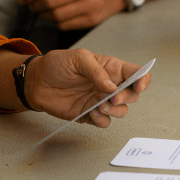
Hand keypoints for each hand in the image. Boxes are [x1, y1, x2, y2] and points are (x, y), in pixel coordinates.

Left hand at [18, 0, 125, 30]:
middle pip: (49, 1)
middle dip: (33, 5)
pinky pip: (64, 25)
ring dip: (42, 15)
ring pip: (55, 15)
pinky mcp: (92, 20)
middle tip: (29, 5)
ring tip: (40, 10)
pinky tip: (53, 16)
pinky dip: (53, 22)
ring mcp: (91, 5)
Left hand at [25, 49, 150, 126]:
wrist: (37, 82)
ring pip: (122, 111)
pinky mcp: (90, 114)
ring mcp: (101, 100)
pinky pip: (105, 122)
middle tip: (112, 97)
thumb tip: (112, 86)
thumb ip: (96, 71)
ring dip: (115, 111)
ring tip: (100, 106)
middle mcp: (110, 85)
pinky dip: (102, 120)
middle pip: (132, 95)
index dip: (143, 80)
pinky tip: (92, 113)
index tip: (138, 86)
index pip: (136, 73)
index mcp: (111, 68)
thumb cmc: (57, 65)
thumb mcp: (78, 58)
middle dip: (127, 97)